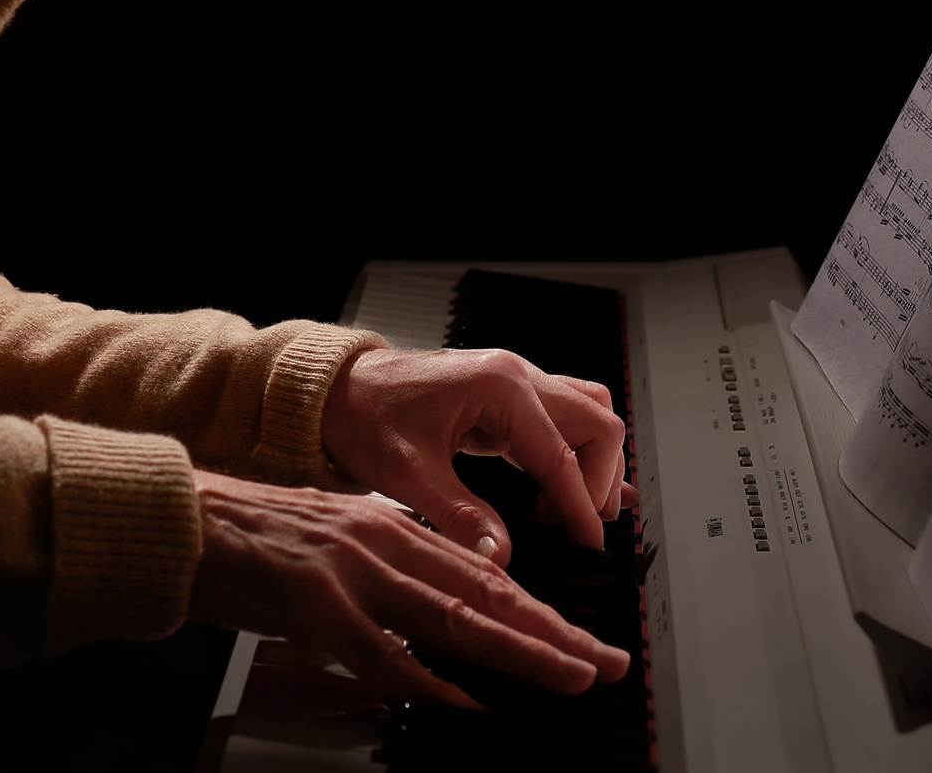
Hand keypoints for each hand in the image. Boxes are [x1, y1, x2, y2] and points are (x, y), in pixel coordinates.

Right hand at [186, 469, 629, 707]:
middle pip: (485, 594)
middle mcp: (379, 543)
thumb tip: (426, 629)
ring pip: (454, 617)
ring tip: (568, 676)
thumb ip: (381, 582)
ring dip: (519, 651)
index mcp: (385, 527)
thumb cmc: (244, 537)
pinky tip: (464, 697)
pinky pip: (383, 651)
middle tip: (604, 663)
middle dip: (553, 633)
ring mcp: (351, 574)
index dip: (536, 610)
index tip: (578, 640)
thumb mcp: (329, 544)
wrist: (178, 520)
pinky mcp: (316, 603)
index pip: (480, 573)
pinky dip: (427, 678)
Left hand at [319, 348, 632, 561]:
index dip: (581, 506)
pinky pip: (560, 420)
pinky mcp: (503, 399)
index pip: (562, 453)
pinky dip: (574, 453)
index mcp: (499, 386)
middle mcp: (515, 376)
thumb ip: (458, 515)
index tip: (590, 546)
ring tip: (563, 513)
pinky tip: (572, 489)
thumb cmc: (362, 415)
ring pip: (586, 416)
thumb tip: (499, 556)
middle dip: (598, 480)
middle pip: (596, 424)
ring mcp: (513, 383)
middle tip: (577, 529)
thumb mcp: (406, 473)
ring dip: (589, 463)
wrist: (333, 390)